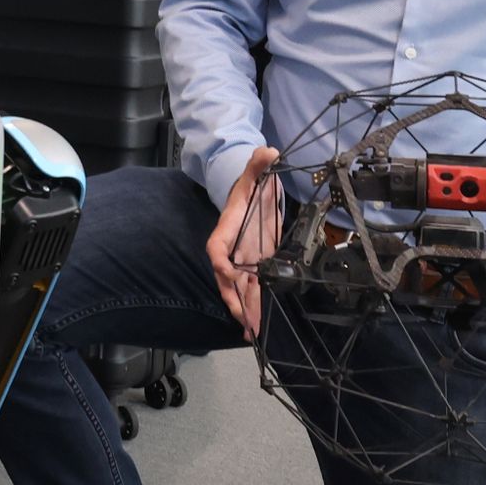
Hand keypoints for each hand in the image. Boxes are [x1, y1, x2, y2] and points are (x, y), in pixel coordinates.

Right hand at [204, 147, 282, 339]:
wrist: (252, 192)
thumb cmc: (250, 185)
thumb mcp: (254, 173)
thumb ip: (259, 164)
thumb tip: (267, 151)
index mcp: (227, 229)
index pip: (218, 249)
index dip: (220, 262)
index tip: (225, 273)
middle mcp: (232, 249)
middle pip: (227, 278)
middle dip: (234, 299)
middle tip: (242, 319)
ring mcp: (243, 259)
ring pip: (241, 290)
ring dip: (246, 311)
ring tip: (251, 333)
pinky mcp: (256, 265)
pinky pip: (253, 289)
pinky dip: (254, 307)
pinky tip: (257, 326)